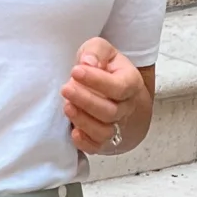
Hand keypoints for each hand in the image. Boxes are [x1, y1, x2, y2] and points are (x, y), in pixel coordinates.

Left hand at [63, 36, 149, 155]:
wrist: (108, 86)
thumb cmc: (103, 66)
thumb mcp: (101, 49)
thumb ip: (96, 51)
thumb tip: (87, 62)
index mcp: (130, 82)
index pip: (119, 87)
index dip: (97, 81)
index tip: (76, 71)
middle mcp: (126, 107)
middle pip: (111, 111)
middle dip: (86, 101)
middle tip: (66, 89)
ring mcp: (115, 124)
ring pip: (105, 131)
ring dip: (83, 121)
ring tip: (67, 107)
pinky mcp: (102, 138)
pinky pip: (97, 147)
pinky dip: (85, 143)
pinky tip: (73, 132)